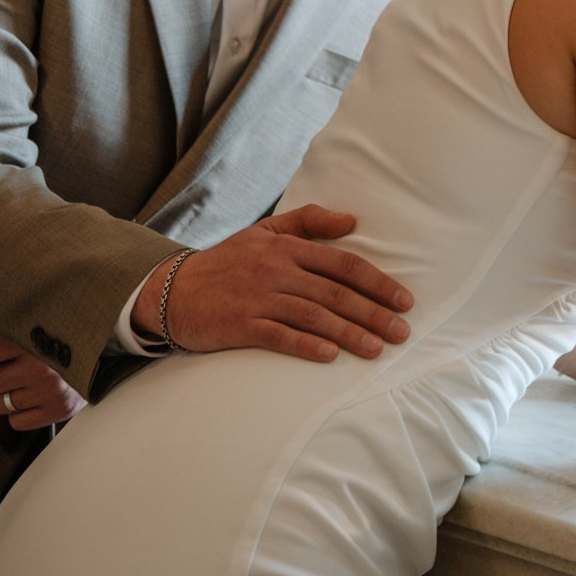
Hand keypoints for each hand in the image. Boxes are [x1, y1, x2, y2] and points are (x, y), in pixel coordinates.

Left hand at [0, 324, 85, 433]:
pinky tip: (32, 394)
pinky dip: (20, 411)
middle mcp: (39, 366)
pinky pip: (15, 422)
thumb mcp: (25, 323)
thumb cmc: (56, 332)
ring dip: (3, 395)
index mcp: (28, 338)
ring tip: (21, 380)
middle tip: (2, 367)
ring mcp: (49, 391)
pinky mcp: (57, 411)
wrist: (102, 344)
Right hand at [141, 207, 413, 362]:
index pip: (342, 264)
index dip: (377, 281)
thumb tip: (351, 219)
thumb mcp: (265, 231)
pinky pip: (278, 336)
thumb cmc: (227, 261)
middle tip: (402, 332)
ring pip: (313, 316)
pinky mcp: (240, 326)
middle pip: (335, 294)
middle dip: (373, 313)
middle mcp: (277, 271)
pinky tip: (330, 355)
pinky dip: (305, 345)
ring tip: (376, 349)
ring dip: (349, 333)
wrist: (172, 290)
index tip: (403, 300)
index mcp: (287, 248)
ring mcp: (259, 299)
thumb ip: (308, 221)